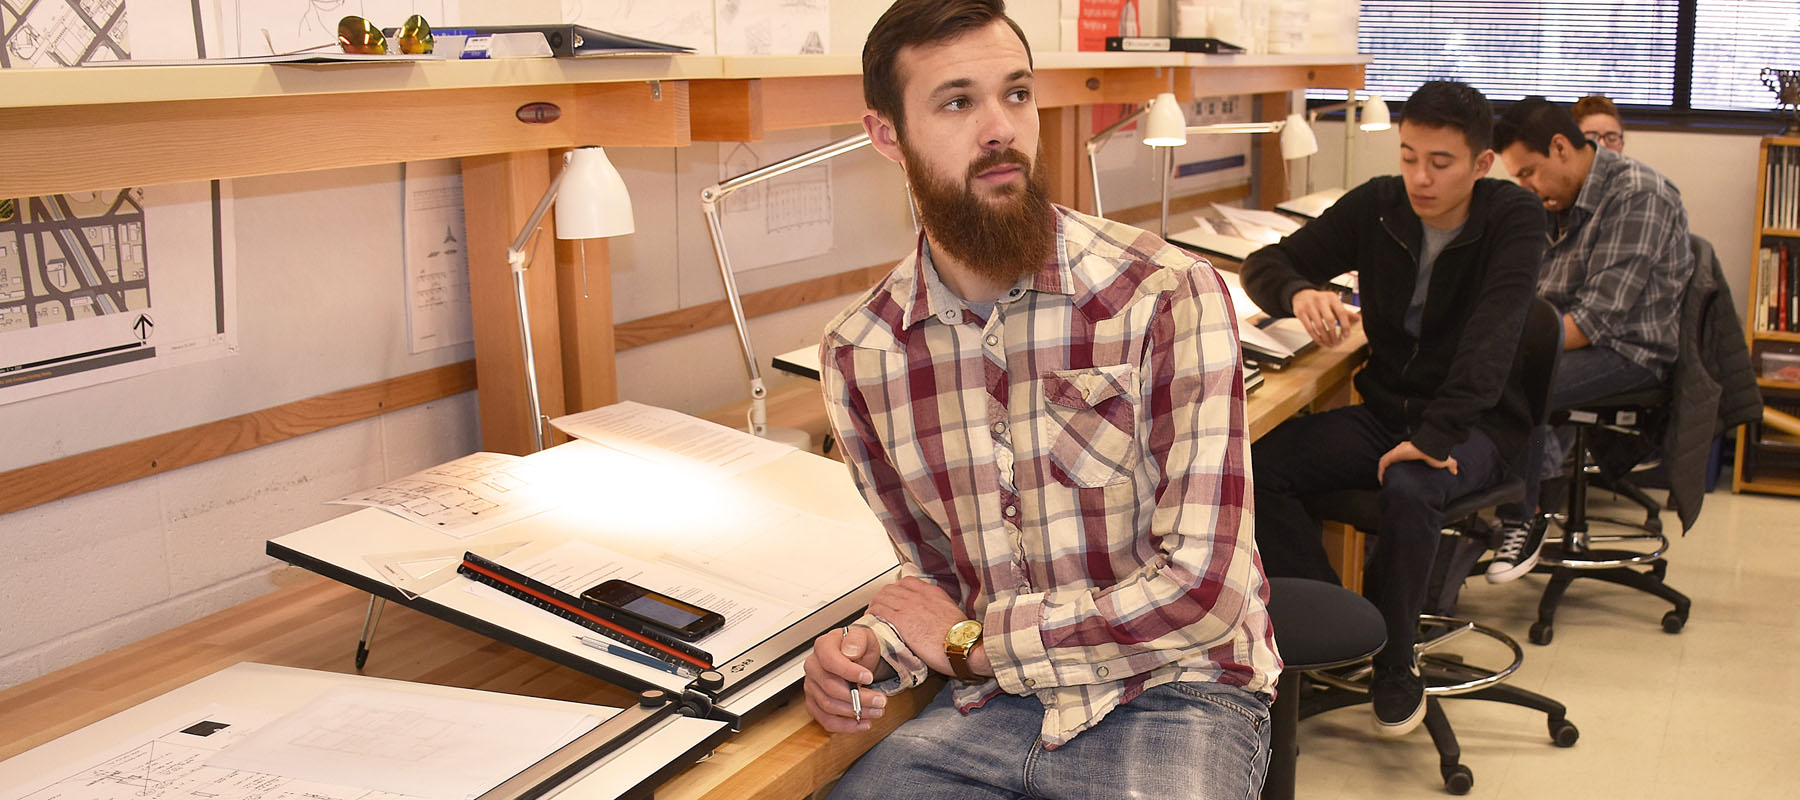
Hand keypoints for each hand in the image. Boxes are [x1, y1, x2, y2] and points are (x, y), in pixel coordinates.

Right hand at [802, 626, 886, 732]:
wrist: (856, 656)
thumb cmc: (858, 646)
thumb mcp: (863, 635)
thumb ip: (857, 639)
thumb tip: (850, 651)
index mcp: (823, 647)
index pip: (830, 662)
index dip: (849, 672)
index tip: (869, 677)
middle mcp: (813, 667)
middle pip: (831, 688)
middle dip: (859, 698)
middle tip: (880, 700)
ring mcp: (811, 687)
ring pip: (829, 706)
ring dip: (855, 713)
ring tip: (877, 711)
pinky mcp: (815, 703)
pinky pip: (826, 720)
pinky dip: (845, 726)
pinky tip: (863, 723)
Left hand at [867, 577, 986, 677]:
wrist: (965, 644)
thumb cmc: (962, 636)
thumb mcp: (952, 614)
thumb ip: (939, 610)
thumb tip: (934, 616)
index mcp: (932, 593)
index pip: (906, 582)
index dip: (896, 591)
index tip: (893, 600)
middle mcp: (919, 595)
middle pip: (891, 588)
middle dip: (882, 597)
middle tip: (879, 609)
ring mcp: (909, 606)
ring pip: (882, 597)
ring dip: (874, 605)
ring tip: (872, 614)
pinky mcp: (901, 620)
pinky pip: (879, 610)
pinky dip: (872, 613)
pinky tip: (870, 620)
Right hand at [1290, 289, 1360, 347]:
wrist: (1301, 294)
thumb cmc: (1320, 300)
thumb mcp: (1333, 302)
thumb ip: (1345, 312)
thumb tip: (1358, 319)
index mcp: (1331, 297)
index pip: (1341, 313)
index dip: (1345, 326)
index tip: (1346, 335)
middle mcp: (1320, 300)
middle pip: (1330, 320)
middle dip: (1334, 335)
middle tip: (1337, 342)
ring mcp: (1309, 306)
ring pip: (1319, 327)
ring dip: (1326, 338)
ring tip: (1330, 344)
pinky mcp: (1300, 313)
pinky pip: (1309, 329)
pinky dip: (1316, 338)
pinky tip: (1321, 342)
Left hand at [1377, 440, 1458, 483]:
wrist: (1434, 447)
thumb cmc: (1438, 452)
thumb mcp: (1444, 461)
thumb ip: (1450, 465)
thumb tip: (1455, 471)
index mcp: (1411, 452)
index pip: (1400, 459)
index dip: (1397, 467)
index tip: (1397, 476)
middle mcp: (1402, 451)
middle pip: (1391, 461)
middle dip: (1388, 470)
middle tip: (1388, 480)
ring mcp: (1398, 452)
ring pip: (1385, 462)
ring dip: (1382, 471)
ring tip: (1383, 481)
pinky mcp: (1395, 454)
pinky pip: (1383, 463)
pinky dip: (1381, 471)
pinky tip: (1381, 479)